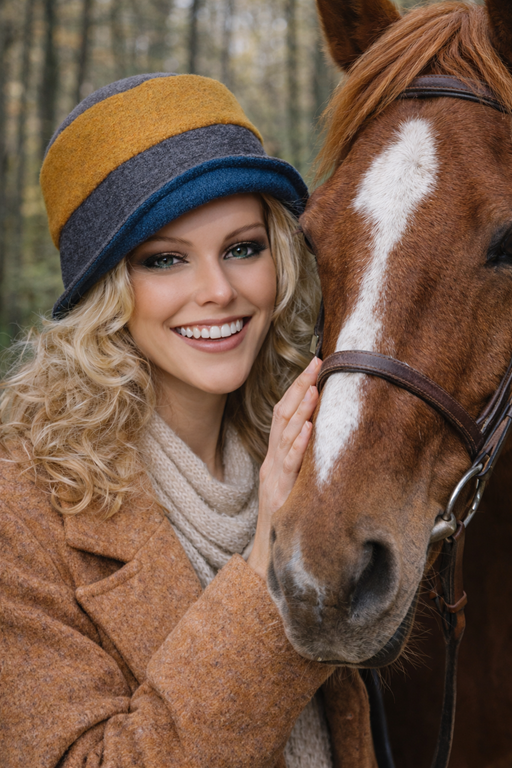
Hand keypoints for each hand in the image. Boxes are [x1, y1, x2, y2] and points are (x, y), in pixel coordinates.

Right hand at [247, 356, 320, 579]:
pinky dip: (299, 444)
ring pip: (285, 435)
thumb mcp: (295, 481)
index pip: (283, 411)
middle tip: (317, 362)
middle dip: (299, 386)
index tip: (315, 364)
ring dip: (300, 408)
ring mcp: (274, 475)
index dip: (297, 386)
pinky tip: (309, 428)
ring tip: (314, 387)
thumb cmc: (286, 518)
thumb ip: (305, 458)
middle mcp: (272, 459)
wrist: (270, 554)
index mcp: (276, 455)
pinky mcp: (280, 492)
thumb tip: (327, 432)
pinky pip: (289, 464)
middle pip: (282, 414)